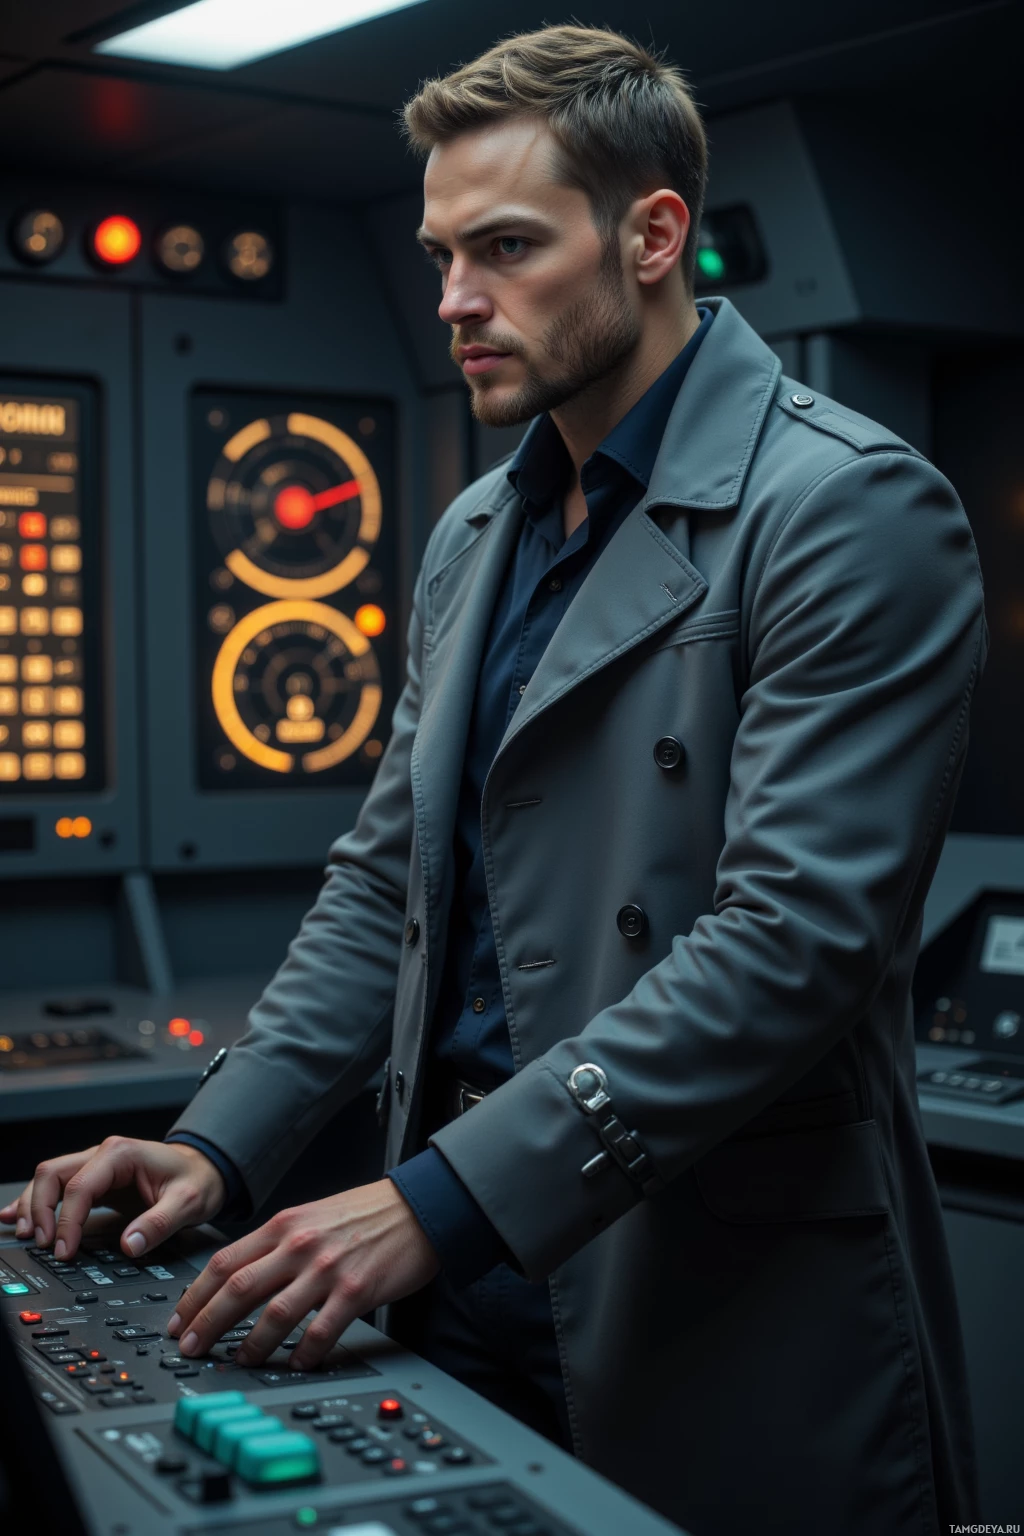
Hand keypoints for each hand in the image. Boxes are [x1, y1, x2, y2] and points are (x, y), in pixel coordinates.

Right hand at [0, 1138, 225, 1261]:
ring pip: (49, 1178)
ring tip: (29, 1236)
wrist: (205, 1169)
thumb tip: (130, 1245)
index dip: (67, 1220)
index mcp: (121, 1155)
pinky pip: (56, 1185)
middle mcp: (104, 1154)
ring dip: (34, 1205)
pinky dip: (35, 1200)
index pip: (79, 1186)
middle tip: (44, 1244)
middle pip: (52, 1175)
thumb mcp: (188, 1203)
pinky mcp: (94, 1179)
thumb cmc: (197, 1181)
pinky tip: (16, 1215)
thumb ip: (160, 1223)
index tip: (64, 1251)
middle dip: (41, 1210)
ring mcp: (96, 1165)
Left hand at [169, 1180, 438, 1370]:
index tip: (179, 1320)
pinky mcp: (357, 1292)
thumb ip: (278, 1242)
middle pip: (238, 1289)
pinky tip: (296, 1363)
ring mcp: (328, 1269)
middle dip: (206, 1323)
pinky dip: (303, 1353)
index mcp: (285, 1225)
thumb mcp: (313, 1215)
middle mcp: (301, 1245)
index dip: (194, 1295)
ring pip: (274, 1315)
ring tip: (239, 1361)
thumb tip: (241, 1277)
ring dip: (250, 1344)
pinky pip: (320, 1332)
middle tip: (190, 1347)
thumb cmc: (367, 1213)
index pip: (225, 1262)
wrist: (419, 1206)